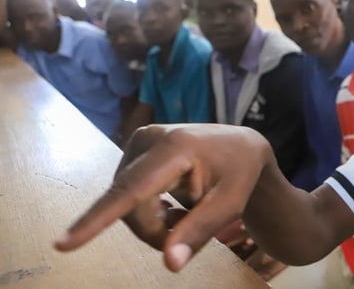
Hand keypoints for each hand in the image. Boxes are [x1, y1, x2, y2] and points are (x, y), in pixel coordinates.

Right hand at [54, 124, 270, 271]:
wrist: (240, 147)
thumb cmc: (239, 174)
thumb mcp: (230, 205)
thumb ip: (199, 232)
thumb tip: (169, 263)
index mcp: (175, 147)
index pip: (131, 190)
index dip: (98, 220)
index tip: (64, 243)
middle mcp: (148, 139)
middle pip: (131, 208)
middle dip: (156, 230)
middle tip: (187, 229)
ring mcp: (136, 143)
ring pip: (126, 206)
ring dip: (154, 220)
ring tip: (186, 209)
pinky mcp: (132, 151)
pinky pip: (127, 196)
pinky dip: (149, 209)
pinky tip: (174, 202)